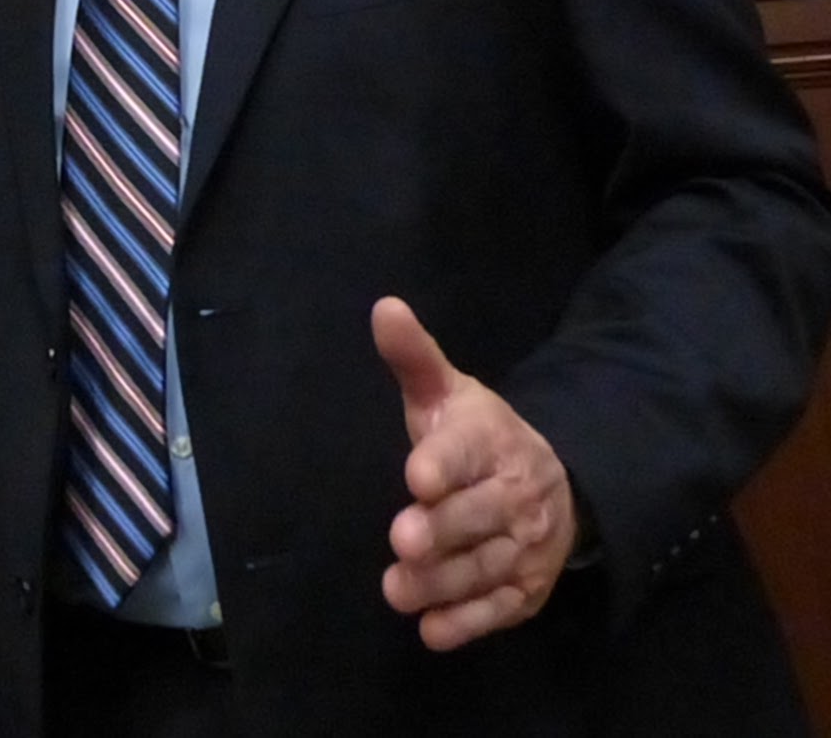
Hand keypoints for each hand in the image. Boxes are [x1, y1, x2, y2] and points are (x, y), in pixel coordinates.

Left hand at [372, 296, 575, 650]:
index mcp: (490, 441)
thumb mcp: (446, 392)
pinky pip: (498, 610)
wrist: (553, 484)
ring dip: (443, 582)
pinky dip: (468, 623)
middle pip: (476, 516)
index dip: (443, 464)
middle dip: (441, 530)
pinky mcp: (525, 591)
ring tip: (398, 589)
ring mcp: (524, 547)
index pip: (466, 452)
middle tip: (401, 538)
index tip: (417, 475)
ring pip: (483, 567)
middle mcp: (515, 495)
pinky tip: (433, 629)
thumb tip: (383, 306)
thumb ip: (413, 357)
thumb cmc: (476, 436)